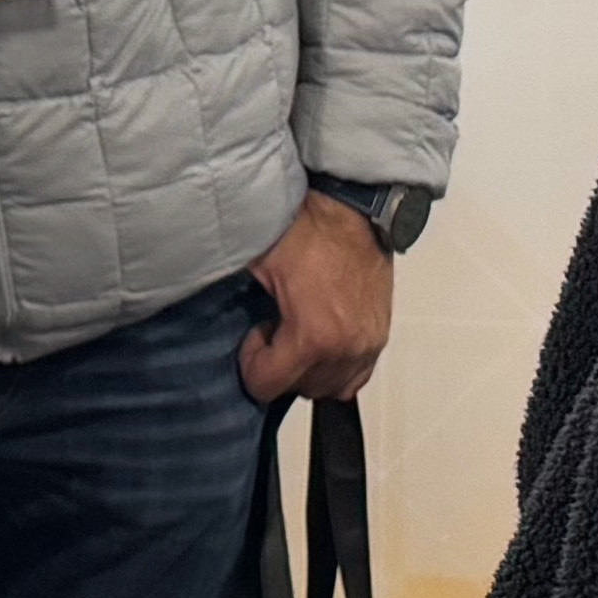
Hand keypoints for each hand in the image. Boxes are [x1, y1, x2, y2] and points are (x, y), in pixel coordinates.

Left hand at [238, 191, 392, 403]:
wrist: (354, 208)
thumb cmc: (311, 229)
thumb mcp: (258, 264)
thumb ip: (239, 304)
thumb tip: (218, 321)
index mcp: (314, 335)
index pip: (267, 386)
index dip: (252, 362)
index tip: (255, 333)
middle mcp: (346, 348)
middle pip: (299, 389)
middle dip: (280, 365)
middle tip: (274, 329)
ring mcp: (367, 344)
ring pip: (328, 387)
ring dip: (307, 368)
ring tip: (298, 332)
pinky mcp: (379, 335)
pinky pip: (355, 376)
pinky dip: (335, 366)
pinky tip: (321, 339)